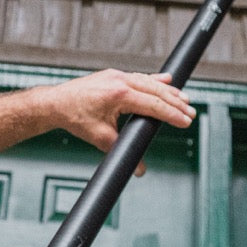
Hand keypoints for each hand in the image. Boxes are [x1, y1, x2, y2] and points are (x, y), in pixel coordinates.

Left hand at [44, 70, 195, 175]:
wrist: (56, 103)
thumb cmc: (76, 118)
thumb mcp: (100, 138)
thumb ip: (122, 151)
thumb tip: (140, 170)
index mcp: (119, 94)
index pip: (153, 104)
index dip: (171, 113)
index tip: (186, 120)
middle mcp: (120, 80)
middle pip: (156, 90)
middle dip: (175, 101)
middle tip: (191, 112)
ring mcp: (116, 75)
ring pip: (149, 82)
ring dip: (167, 90)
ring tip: (184, 98)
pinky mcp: (113, 75)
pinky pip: (139, 77)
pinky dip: (153, 81)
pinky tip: (166, 80)